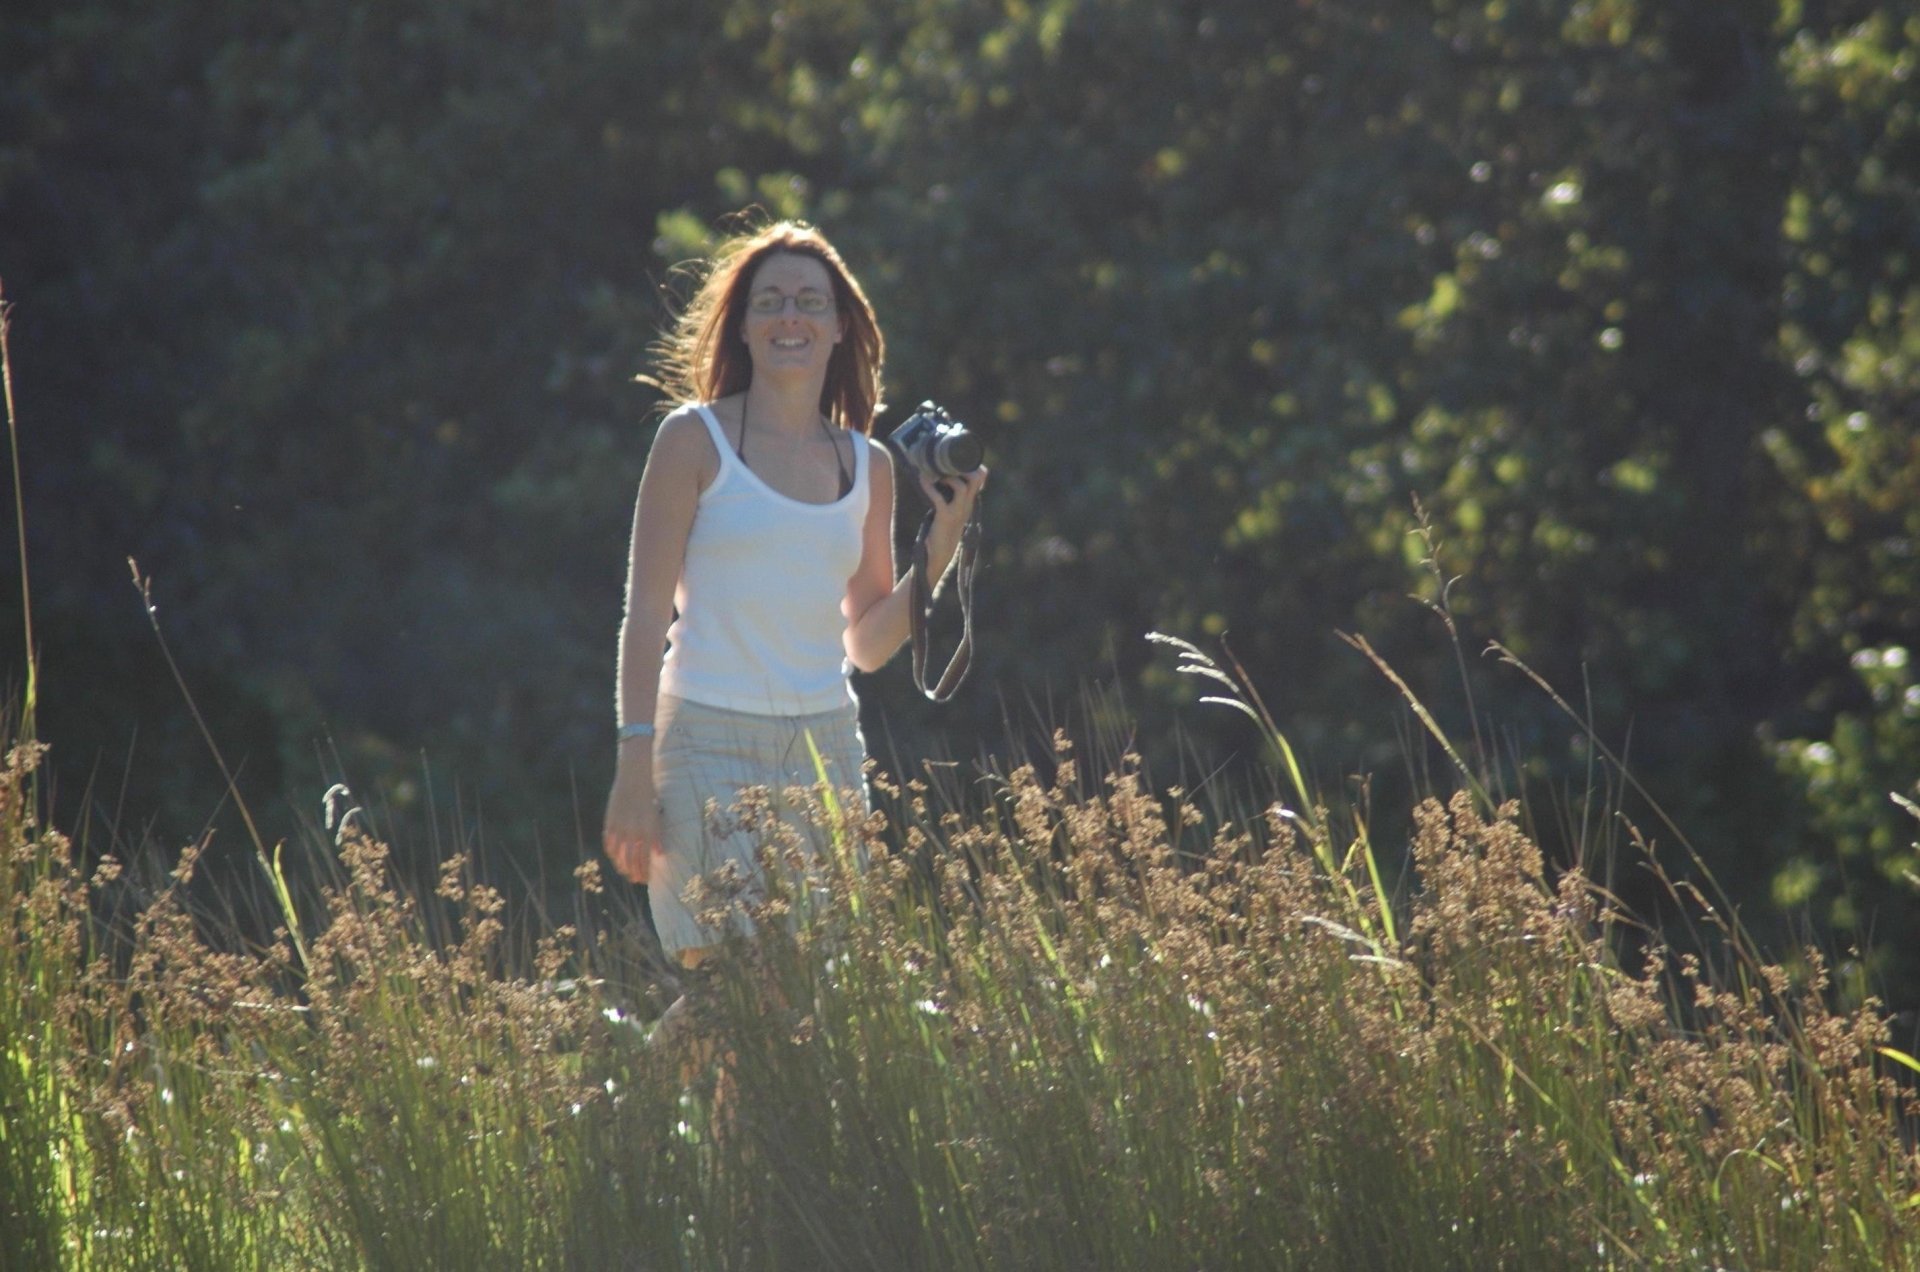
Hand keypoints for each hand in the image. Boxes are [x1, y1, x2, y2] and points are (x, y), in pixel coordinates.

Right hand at [602, 762, 660, 884]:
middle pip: (631, 861)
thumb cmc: (649, 798)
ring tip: (626, 872)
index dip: (645, 872)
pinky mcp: (610, 823)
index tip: (646, 879)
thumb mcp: (657, 817)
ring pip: (619, 856)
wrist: (633, 780)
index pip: (645, 860)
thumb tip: (659, 855)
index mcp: (647, 832)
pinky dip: (612, 854)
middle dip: (634, 873)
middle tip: (636, 879)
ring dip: (622, 867)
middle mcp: (633, 833)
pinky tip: (615, 858)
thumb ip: (657, 837)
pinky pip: (609, 844)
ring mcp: (620, 829)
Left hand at [919, 464, 988, 578]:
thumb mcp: (951, 512)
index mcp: (969, 502)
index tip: (960, 460)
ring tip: (936, 473)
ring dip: (948, 476)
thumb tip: (938, 478)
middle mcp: (967, 505)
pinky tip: (922, 479)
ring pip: (961, 486)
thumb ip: (949, 497)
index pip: (981, 478)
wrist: (939, 555)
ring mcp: (957, 511)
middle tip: (948, 464)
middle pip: (976, 478)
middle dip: (964, 466)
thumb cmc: (942, 532)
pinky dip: (929, 486)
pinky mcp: (945, 517)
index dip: (974, 466)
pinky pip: (938, 497)